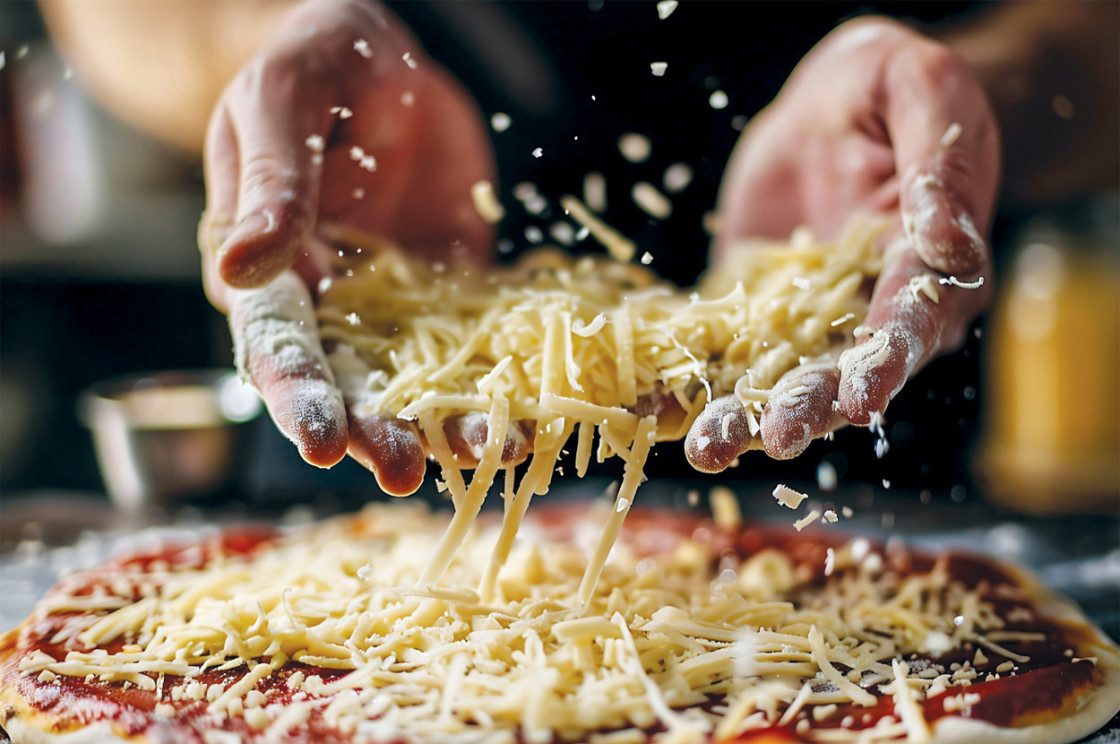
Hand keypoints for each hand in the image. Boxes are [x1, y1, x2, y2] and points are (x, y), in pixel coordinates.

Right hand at [199, 0, 497, 493]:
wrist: (387, 63)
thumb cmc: (313, 69)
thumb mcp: (282, 106)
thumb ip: (271, 184)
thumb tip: (241, 265)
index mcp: (270, 274)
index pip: (278, 348)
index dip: (298, 397)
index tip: (324, 441)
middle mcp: (333, 308)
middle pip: (348, 385)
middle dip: (374, 431)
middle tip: (404, 473)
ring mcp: (399, 309)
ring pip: (420, 381)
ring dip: (447, 423)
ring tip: (487, 455)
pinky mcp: (456, 296)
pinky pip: (480, 346)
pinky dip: (504, 381)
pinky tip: (535, 413)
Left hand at [686, 17, 999, 471]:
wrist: (835, 104)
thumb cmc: (892, 88)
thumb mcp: (921, 95)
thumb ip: (937, 169)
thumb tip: (945, 240)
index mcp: (927, 267)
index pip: (912, 321)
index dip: (887, 361)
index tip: (862, 399)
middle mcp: (872, 309)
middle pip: (844, 368)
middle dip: (810, 406)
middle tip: (774, 438)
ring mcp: (810, 317)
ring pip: (781, 375)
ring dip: (747, 413)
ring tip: (707, 446)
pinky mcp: (757, 310)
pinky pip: (725, 348)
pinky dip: (693, 377)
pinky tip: (656, 405)